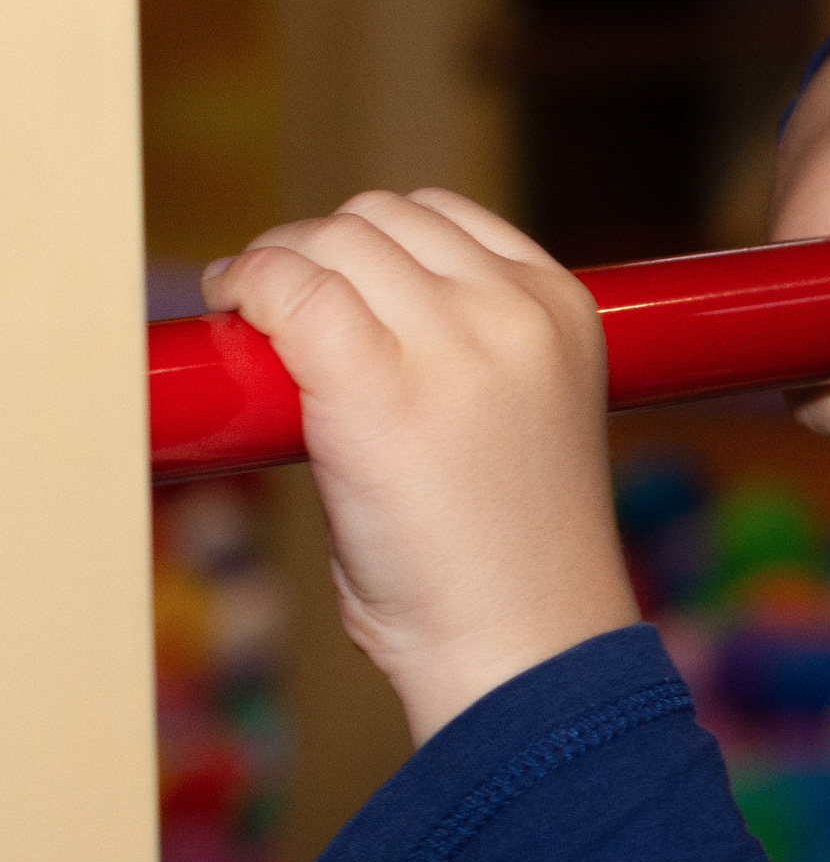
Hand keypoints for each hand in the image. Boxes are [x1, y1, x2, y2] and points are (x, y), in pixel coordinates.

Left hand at [202, 191, 639, 745]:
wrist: (521, 645)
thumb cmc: (508, 557)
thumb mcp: (525, 415)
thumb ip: (469, 346)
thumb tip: (341, 300)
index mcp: (564, 310)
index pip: (445, 216)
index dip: (373, 245)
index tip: (334, 292)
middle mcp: (515, 311)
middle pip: (379, 217)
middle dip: (317, 253)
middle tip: (277, 312)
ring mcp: (451, 342)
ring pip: (331, 241)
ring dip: (277, 269)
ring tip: (254, 321)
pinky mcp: (375, 384)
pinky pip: (289, 287)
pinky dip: (248, 289)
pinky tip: (234, 319)